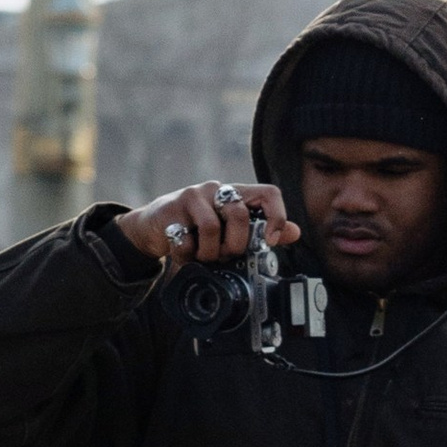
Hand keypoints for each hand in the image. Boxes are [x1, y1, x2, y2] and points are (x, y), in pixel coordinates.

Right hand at [119, 179, 298, 269]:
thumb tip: (294, 232)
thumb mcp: (228, 228)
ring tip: (202, 257)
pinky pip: (185, 240)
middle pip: (239, 214)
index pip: (268, 193)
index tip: (269, 241)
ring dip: (209, 253)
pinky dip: (186, 255)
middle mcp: (215, 189)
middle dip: (235, 245)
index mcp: (235, 193)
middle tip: (224, 256)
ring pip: (212, 228)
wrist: (152, 226)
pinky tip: (184, 254)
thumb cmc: (195, 227)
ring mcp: (191, 197)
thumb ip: (259, 230)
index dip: (275, 216)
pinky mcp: (170, 210)